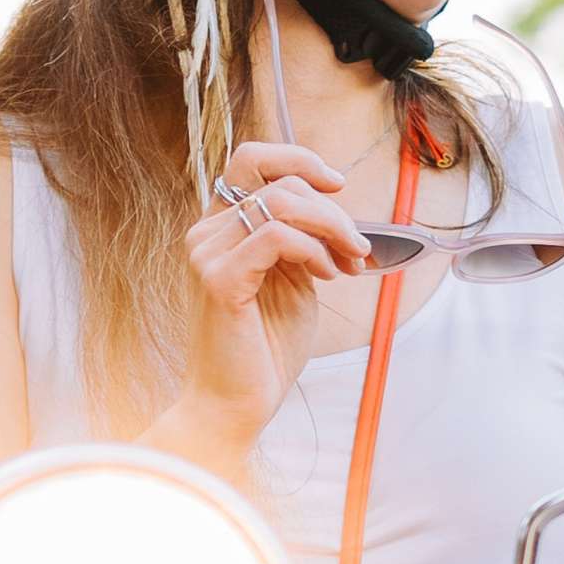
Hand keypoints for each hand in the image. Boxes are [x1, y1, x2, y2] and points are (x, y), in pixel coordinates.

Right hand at [157, 140, 371, 457]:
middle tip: (357, 250)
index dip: (298, 159)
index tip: (337, 185)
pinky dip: (312, 249)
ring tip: (347, 264)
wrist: (237, 404)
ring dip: (330, 228)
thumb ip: (303, 239)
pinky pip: (275, 235)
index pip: (251, 160)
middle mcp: (207, 233)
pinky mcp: (219, 279)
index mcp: (222, 229)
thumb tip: (333, 204)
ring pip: (281, 202)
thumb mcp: (294, 280)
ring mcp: (207, 254)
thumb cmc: (265, 349)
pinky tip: (325, 275)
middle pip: (278, 180)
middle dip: (332, 210)